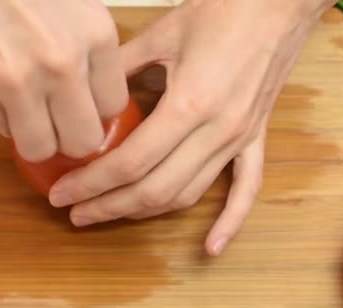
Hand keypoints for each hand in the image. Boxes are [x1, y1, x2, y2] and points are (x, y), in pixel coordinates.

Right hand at [0, 0, 127, 161]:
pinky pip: (2, 130)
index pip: (114, 106)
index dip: (97, 111)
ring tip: (28, 113)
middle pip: (84, 141)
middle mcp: (62, 63)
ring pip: (41, 149)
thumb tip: (96, 97)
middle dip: (73, 138)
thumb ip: (91, 48)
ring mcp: (16, 81)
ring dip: (37, 138)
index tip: (84, 105)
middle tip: (60, 123)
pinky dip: (3, 118)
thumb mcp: (73, 1)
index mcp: (94, 34)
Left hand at [48, 0, 336, 255]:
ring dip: (146, 213)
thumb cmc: (224, 9)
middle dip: (109, 206)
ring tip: (111, 215)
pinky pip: (245, 189)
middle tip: (75, 212)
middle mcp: (216, 130)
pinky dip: (229, 223)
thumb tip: (91, 94)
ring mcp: (239, 138)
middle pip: (154, 188)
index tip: (63, 193)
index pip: (131, 162)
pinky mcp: (254, 138)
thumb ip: (122, 68)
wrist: (278, 3)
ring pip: (187, 193)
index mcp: (189, 103)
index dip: (92, 184)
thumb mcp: (161, 32)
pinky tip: (210, 248)